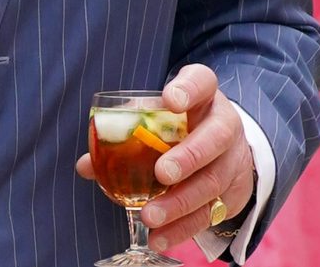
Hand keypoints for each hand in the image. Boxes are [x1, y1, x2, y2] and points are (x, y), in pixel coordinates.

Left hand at [74, 64, 255, 252]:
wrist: (223, 147)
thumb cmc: (177, 127)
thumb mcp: (156, 119)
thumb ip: (124, 134)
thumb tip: (87, 165)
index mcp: (204, 98)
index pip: (202, 82)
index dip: (189, 89)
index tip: (171, 100)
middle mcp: (224, 125)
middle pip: (214, 138)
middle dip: (189, 156)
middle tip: (162, 172)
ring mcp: (232, 159)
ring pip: (213, 181)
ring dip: (181, 202)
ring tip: (150, 215)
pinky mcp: (233, 192)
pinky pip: (210, 213)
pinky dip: (183, 228)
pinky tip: (160, 237)